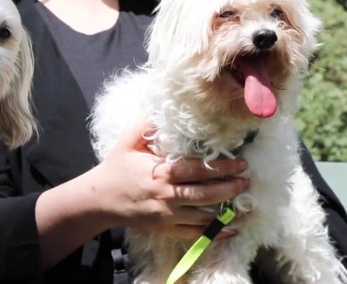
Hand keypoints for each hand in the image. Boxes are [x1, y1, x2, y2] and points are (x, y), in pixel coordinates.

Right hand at [89, 120, 248, 238]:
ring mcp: (168, 216)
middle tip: (246, 181)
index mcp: (162, 173)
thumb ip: (146, 126)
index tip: (241, 163)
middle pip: (207, 194)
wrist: (100, 200)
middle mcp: (168, 196)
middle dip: (230, 188)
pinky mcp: (166, 229)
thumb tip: (162, 110)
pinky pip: (196, 234)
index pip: (199, 170)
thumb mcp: (128, 142)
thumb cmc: (116, 168)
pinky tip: (230, 228)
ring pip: (205, 216)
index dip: (223, 167)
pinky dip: (215, 233)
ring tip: (243, 203)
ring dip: (227, 211)